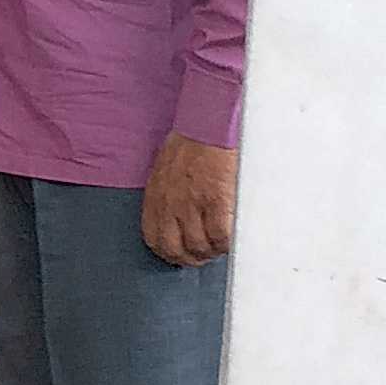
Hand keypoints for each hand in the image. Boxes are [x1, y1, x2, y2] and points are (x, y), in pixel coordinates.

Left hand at [141, 133, 238, 266]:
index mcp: (156, 198)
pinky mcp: (217, 200)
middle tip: (205, 255)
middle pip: (176, 250)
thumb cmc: (188, 145)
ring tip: (220, 245)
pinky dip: (227, 242)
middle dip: (192, 259)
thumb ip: (165, 197)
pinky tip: (231, 237)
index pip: (154, 239)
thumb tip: (173, 221)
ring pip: (201, 246)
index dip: (169, 254)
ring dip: (212, 251)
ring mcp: (193, 204)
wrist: (207, 125)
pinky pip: (222, 235)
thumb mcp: (163, 172)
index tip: (182, 255)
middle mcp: (171, 205)